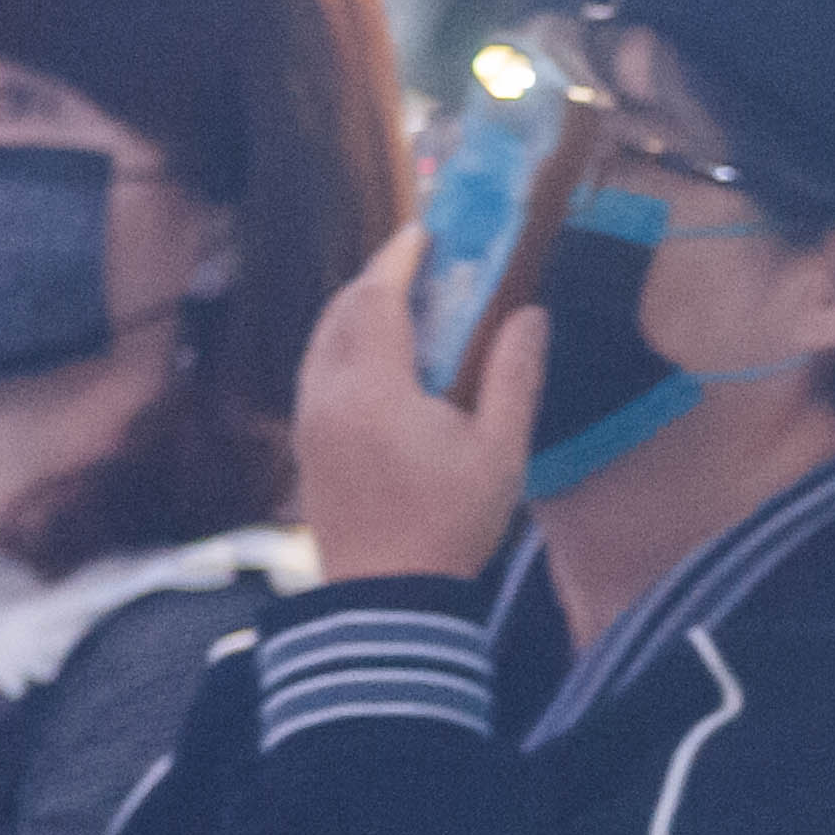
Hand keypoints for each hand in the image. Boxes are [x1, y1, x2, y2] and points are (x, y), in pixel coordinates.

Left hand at [289, 228, 541, 588]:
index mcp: (375, 390)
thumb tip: (530, 315)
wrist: (388, 601)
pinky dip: (342, 347)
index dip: (399, 257)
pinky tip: (376, 361)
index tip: (425, 233)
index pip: (377, 297)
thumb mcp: (500, 453)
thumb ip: (514, 377)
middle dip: (375, 279)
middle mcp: (329, 395)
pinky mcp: (305, 445)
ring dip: (355, 312)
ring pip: (322, 341)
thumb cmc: (450, 526)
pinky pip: (316, 372)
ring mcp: (309, 421)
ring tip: (398, 306)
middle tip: (416, 265)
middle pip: (341, 311)